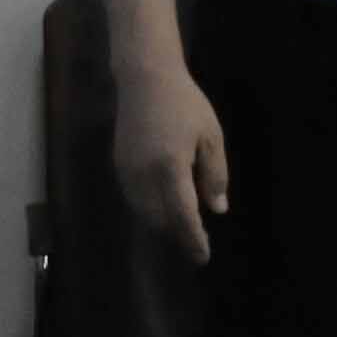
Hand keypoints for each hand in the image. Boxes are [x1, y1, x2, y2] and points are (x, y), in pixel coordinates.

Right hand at [115, 67, 228, 262]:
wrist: (145, 78)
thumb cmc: (185, 103)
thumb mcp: (211, 136)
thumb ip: (214, 175)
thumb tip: (217, 209)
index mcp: (170, 168)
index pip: (182, 216)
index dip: (193, 240)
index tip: (202, 257)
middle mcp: (144, 175)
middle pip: (160, 220)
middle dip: (178, 234)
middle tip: (196, 241)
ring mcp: (128, 171)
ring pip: (144, 212)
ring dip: (162, 223)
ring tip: (181, 225)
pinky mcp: (119, 165)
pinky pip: (134, 199)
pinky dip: (149, 209)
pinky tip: (162, 205)